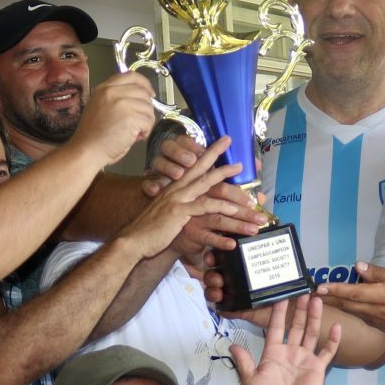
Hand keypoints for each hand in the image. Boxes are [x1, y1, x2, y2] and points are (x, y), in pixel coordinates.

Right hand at [69, 73, 156, 165]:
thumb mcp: (100, 107)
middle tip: (139, 122)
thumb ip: (116, 98)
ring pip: (148, 108)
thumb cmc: (92, 135)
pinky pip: (148, 121)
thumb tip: (140, 100)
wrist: (86, 150)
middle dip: (145, 108)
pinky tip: (135, 137)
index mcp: (104, 88)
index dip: (144, 84)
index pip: (130, 76)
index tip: (150, 94)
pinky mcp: (130, 117)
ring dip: (146, 122)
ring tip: (134, 132)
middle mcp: (112, 92)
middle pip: (143, 92)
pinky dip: (146, 131)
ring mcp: (122, 103)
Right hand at [115, 137, 246, 258]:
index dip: (209, 154)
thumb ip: (179, 207)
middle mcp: (177, 189)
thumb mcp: (165, 214)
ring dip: (234, 196)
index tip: (223, 144)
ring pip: (210, 188)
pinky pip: (205, 207)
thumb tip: (194, 208)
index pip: (194, 167)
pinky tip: (234, 213)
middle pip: (204, 171)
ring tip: (251, 201)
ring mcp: (178, 199)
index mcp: (174, 188)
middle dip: (223, 164)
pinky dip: (221, 209)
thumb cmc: (149, 230)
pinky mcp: (179, 212)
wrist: (133, 240)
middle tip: (240, 160)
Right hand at [174, 182, 268, 256]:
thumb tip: (259, 198)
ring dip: (238, 224)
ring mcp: (193, 216)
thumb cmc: (194, 217)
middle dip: (244, 210)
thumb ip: (229, 200)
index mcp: (202, 190)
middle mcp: (197, 199)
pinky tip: (232, 244)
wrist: (167, 233)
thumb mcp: (208, 205)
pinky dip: (221, 241)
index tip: (254, 201)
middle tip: (261, 218)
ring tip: (253, 229)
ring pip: (219, 219)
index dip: (239, 193)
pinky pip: (208, 237)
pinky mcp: (191, 232)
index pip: (222, 187)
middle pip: (223, 201)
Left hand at [230, 295, 338, 384]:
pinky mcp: (318, 367)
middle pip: (296, 326)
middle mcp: (290, 352)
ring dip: (314, 317)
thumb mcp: (250, 380)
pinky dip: (333, 339)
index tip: (281, 296)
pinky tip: (336, 325)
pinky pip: (327, 351)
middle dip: (298, 309)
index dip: (278, 313)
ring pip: (311, 333)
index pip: (276, 328)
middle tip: (303, 291)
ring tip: (317, 300)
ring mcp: (305, 359)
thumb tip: (231, 345)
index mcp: (273, 353)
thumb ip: (244, 361)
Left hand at [317, 262, 384, 340]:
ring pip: (349, 311)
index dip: (335, 290)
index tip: (319, 287)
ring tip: (318, 298)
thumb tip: (358, 267)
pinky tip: (338, 304)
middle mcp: (374, 310)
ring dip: (333, 304)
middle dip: (326, 298)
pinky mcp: (376, 327)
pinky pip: (357, 316)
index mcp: (382, 296)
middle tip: (309, 294)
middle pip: (345, 304)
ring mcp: (374, 321)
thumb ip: (380, 272)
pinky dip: (345, 309)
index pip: (353, 292)